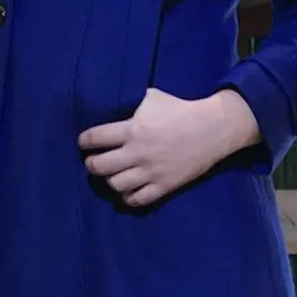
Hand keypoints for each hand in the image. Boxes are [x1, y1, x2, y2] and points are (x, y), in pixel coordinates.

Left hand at [80, 87, 261, 209]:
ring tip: (112, 174)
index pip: (95, 138)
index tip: (84, 142)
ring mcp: (151, 172)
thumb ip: (130, 103)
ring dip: (109, 180)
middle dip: (91, 164)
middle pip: (98, 166)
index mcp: (133, 129)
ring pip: (115, 185)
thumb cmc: (180, 109)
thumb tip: (112, 102)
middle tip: (94, 161)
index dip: (84, 141)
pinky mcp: (164, 185)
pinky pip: (137, 199)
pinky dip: (128, 197)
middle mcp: (138, 152)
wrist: (212, 129)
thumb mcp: (152, 97)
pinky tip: (128, 190)